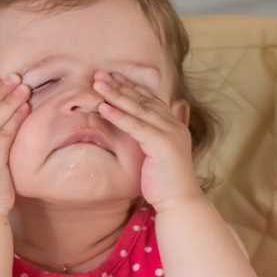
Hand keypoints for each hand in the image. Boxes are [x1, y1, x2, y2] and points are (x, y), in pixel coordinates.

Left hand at [92, 71, 200, 210]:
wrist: (180, 202)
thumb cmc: (165, 184)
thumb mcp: (156, 156)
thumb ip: (149, 139)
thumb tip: (137, 132)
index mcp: (173, 125)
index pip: (149, 99)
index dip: (129, 86)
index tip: (110, 77)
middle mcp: (173, 124)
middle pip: (142, 99)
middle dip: (120, 85)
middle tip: (98, 73)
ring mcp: (170, 132)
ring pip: (138, 108)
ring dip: (116, 94)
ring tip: (97, 84)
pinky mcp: (162, 143)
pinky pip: (136, 126)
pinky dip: (119, 116)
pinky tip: (103, 107)